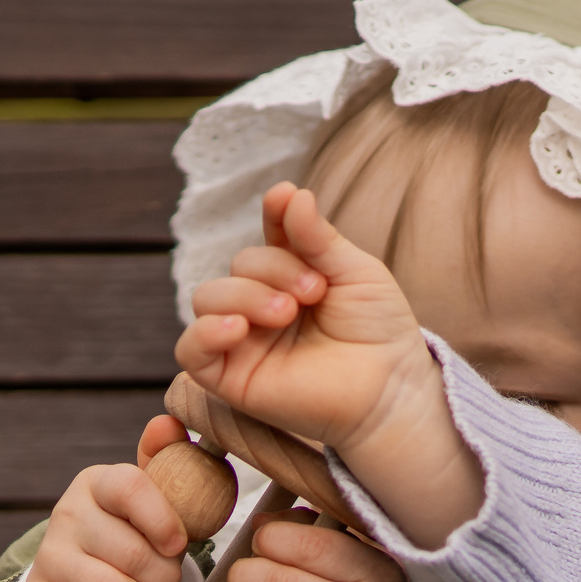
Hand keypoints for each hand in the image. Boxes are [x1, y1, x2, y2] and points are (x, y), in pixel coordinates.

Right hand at [17, 415, 198, 581]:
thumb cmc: (135, 537)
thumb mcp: (156, 501)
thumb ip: (168, 461)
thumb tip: (167, 422)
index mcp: (96, 483)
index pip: (128, 487)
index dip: (161, 518)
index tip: (178, 543)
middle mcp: (66, 515)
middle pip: (134, 554)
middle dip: (164, 578)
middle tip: (164, 580)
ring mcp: (48, 558)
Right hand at [177, 182, 428, 450]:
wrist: (390, 390)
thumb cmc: (379, 333)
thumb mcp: (355, 274)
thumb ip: (317, 237)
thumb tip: (287, 191)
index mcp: (293, 278)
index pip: (269, 237)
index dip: (274, 218)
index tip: (283, 200)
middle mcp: (262, 306)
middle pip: (239, 265)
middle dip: (272, 269)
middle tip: (314, 292)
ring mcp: (244, 341)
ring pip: (209, 298)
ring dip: (245, 295)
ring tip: (287, 312)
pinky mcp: (230, 378)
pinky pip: (190, 349)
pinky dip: (206, 331)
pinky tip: (237, 327)